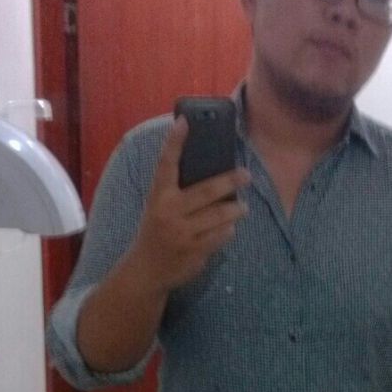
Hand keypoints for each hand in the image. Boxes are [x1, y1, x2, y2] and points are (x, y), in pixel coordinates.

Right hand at [130, 116, 249, 293]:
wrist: (146, 270)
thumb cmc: (158, 229)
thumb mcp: (160, 206)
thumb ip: (179, 190)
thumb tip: (214, 168)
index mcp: (158, 196)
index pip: (166, 164)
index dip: (175, 142)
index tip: (185, 121)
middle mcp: (169, 212)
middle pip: (206, 191)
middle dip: (230, 181)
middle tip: (246, 175)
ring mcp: (182, 233)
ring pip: (219, 216)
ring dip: (235, 210)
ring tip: (243, 207)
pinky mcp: (194, 252)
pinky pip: (221, 235)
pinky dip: (228, 230)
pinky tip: (228, 227)